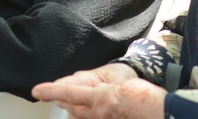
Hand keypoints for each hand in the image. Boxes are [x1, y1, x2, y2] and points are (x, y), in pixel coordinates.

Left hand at [32, 64, 165, 118]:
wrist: (160, 113)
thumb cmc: (143, 97)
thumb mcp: (120, 82)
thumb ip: (99, 84)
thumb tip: (79, 86)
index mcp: (99, 99)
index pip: (69, 93)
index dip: (51, 91)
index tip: (37, 91)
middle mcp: (97, 113)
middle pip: (71, 107)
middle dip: (62, 99)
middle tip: (52, 91)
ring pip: (79, 115)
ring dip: (72, 107)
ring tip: (66, 100)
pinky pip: (89, 118)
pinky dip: (84, 113)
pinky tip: (88, 109)